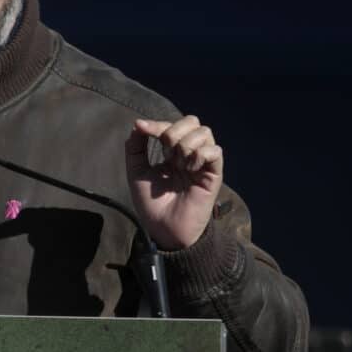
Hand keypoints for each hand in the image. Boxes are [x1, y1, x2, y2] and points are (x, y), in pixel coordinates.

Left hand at [125, 116, 222, 249]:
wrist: (163, 229)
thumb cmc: (151, 204)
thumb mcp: (137, 172)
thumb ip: (135, 148)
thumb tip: (138, 124)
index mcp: (173, 152)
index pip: (171, 125)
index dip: (156, 124)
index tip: (141, 128)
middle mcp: (190, 154)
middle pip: (192, 122)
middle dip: (174, 131)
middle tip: (166, 154)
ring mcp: (203, 163)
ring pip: (205, 132)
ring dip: (186, 143)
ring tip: (178, 164)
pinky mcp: (214, 175)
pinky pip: (215, 152)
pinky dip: (200, 154)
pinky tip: (189, 169)